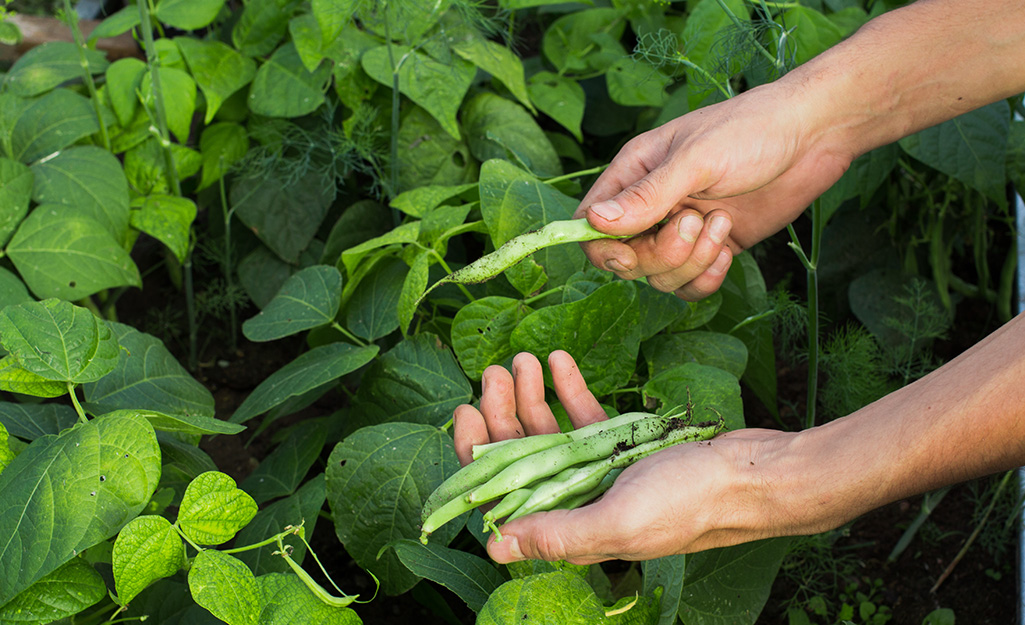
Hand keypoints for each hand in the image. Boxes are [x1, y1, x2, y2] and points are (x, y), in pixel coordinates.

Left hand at [452, 351, 792, 564]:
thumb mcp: (618, 522)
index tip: (465, 412)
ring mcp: (602, 471)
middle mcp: (579, 502)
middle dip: (502, 414)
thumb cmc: (691, 503)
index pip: (504, 496)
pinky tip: (561, 360)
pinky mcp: (626, 446)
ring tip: (523, 359)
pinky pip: (587, 418)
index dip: (476, 457)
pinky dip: (570, 390)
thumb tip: (494, 549)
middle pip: (522, 457)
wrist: (755, 475)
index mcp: (571, 529)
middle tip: (496, 371)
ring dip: (532, 396)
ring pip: (551, 432)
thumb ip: (556, 535)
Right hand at [578, 82, 852, 299]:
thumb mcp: (696, 159)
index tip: (630, 252)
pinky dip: (707, 278)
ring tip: (722, 224)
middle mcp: (653, 205)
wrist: (814, 135)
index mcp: (635, 174)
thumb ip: (647, 196)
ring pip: (660, 277)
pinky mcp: (713, 248)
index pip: (591, 223)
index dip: (602, 247)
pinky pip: (690, 285)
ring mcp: (683, 229)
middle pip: (627, 259)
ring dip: (692, 262)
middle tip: (694, 222)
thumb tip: (595, 223)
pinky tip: (729, 250)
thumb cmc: (751, 130)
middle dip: (660, 254)